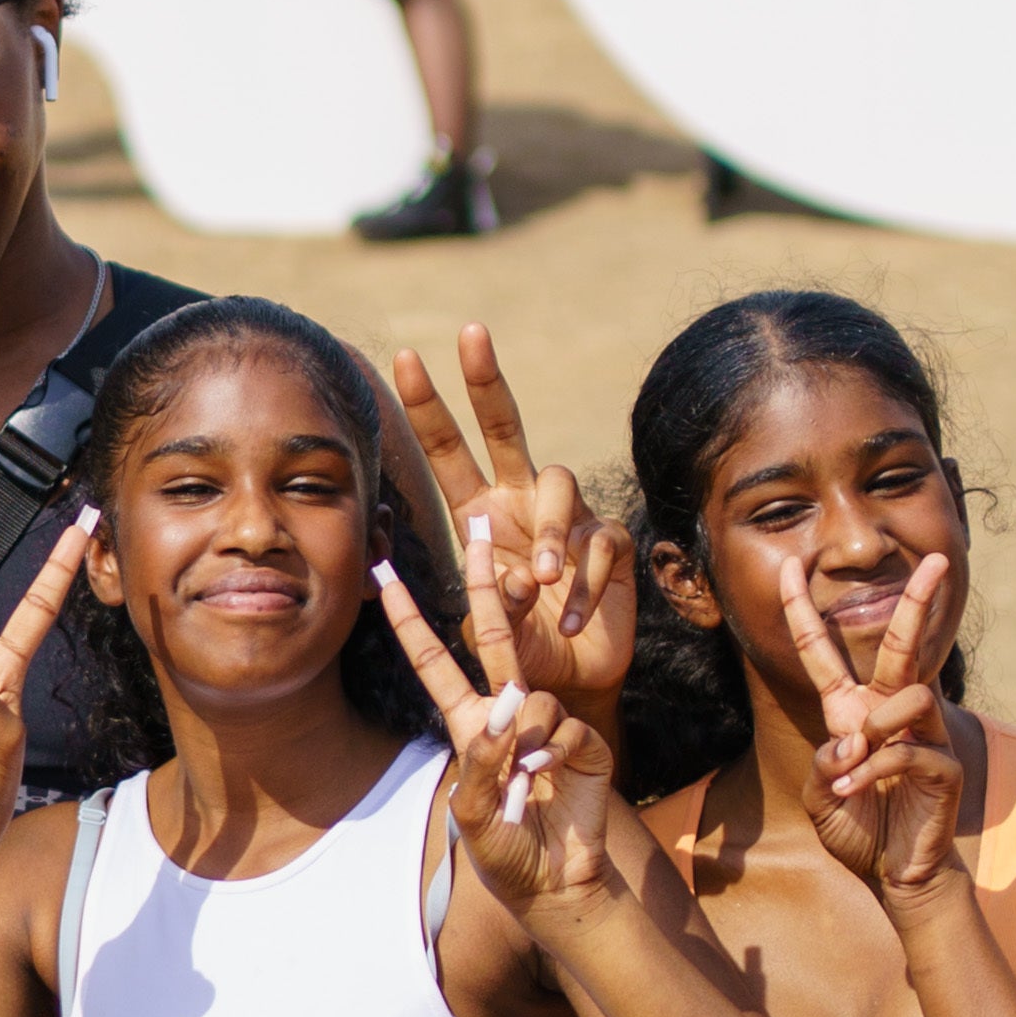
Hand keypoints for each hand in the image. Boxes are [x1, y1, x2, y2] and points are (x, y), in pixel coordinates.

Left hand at [373, 555, 621, 918]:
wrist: (557, 881)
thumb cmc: (503, 853)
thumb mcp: (469, 812)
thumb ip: (478, 760)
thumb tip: (503, 707)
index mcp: (467, 722)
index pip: (433, 661)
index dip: (410, 619)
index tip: (385, 574)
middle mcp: (506, 711)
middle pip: (494, 634)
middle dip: (486, 582)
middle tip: (480, 527)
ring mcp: (546, 721)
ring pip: (529, 697)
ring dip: (523, 743)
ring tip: (525, 785)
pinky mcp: (582, 736)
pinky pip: (562, 725)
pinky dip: (554, 754)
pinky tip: (553, 780)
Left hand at [393, 326, 630, 731]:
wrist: (568, 682)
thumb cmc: (517, 649)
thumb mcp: (489, 630)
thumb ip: (494, 603)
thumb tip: (520, 576)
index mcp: (480, 514)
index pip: (448, 452)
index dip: (428, 407)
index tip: (406, 358)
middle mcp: (521, 503)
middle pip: (504, 428)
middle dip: (485, 381)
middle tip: (470, 334)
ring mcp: (567, 518)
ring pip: (560, 484)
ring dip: (550, 530)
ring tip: (544, 580)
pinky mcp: (609, 544)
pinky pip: (600, 544)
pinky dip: (586, 584)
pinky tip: (571, 619)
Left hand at [781, 550, 975, 909]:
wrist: (894, 874)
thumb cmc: (859, 828)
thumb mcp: (821, 797)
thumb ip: (825, 766)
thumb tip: (850, 742)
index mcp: (852, 711)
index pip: (823, 652)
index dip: (803, 609)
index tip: (792, 566)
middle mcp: (890, 713)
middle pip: (903, 643)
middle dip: (918, 599)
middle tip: (937, 561)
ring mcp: (925, 736)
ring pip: (909, 694)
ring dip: (875, 729)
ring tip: (857, 769)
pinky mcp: (944, 767)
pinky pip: (908, 748)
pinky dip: (877, 769)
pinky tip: (858, 790)